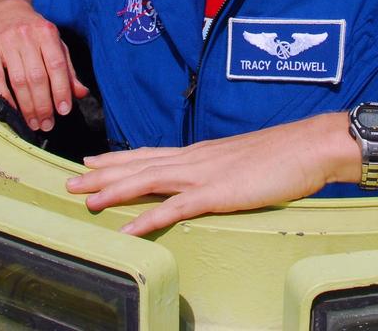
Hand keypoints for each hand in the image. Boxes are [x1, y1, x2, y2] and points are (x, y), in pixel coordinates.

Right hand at [0, 0, 88, 130]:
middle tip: (47, 124)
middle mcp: (26, 35)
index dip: (61, 89)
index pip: (57, 65)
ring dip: (26, 106)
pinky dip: (4, 97)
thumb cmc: (34, 32)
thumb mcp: (55, 44)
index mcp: (47, 33)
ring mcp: (5, 41)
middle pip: (37, 76)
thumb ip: (68, 70)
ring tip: (33, 123)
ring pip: (18, 80)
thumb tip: (81, 93)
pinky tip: (13, 110)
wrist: (4, 11)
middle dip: (43, 104)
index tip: (64, 110)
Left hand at [65, 113, 352, 235]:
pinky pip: (174, 209)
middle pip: (138, 164)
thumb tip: (211, 179)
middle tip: (69, 180)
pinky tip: (127, 230)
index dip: (118, 158)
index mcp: (200, 153)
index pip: (150, 153)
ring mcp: (203, 175)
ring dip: (113, 191)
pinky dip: (147, 219)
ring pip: (147, 181)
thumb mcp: (243, 161)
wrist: (309, 147)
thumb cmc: (283, 155)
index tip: (91, 160)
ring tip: (84, 200)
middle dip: (102, 173)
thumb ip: (221, 170)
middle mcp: (194, 159)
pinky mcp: (217, 194)